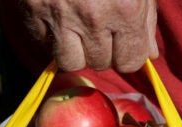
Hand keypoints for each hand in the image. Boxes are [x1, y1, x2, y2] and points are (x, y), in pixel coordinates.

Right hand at [17, 0, 158, 72]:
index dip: (127, 53)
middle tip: (98, 26)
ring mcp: (60, 16)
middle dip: (102, 49)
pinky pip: (43, 43)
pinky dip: (51, 36)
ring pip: (70, 60)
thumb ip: (146, 18)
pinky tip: (59, 17)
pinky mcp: (33, 11)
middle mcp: (93, 17)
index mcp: (125, 9)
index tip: (122, 42)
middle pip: (100, 63)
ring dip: (75, 50)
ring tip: (77, 28)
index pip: (129, 61)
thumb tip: (148, 54)